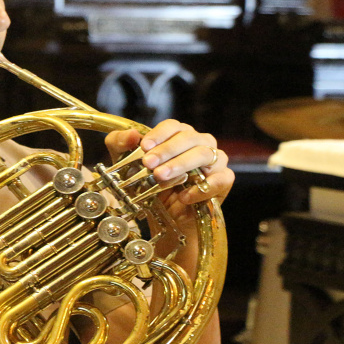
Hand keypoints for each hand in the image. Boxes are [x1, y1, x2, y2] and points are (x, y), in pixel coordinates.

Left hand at [104, 119, 233, 205]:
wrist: (164, 217)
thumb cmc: (148, 185)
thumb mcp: (125, 164)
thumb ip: (120, 145)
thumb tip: (131, 135)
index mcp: (178, 135)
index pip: (172, 126)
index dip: (158, 135)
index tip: (144, 147)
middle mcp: (199, 143)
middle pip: (188, 138)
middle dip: (166, 151)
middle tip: (148, 164)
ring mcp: (214, 161)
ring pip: (204, 154)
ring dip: (181, 164)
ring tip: (161, 177)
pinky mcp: (223, 181)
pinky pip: (221, 178)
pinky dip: (203, 187)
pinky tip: (184, 196)